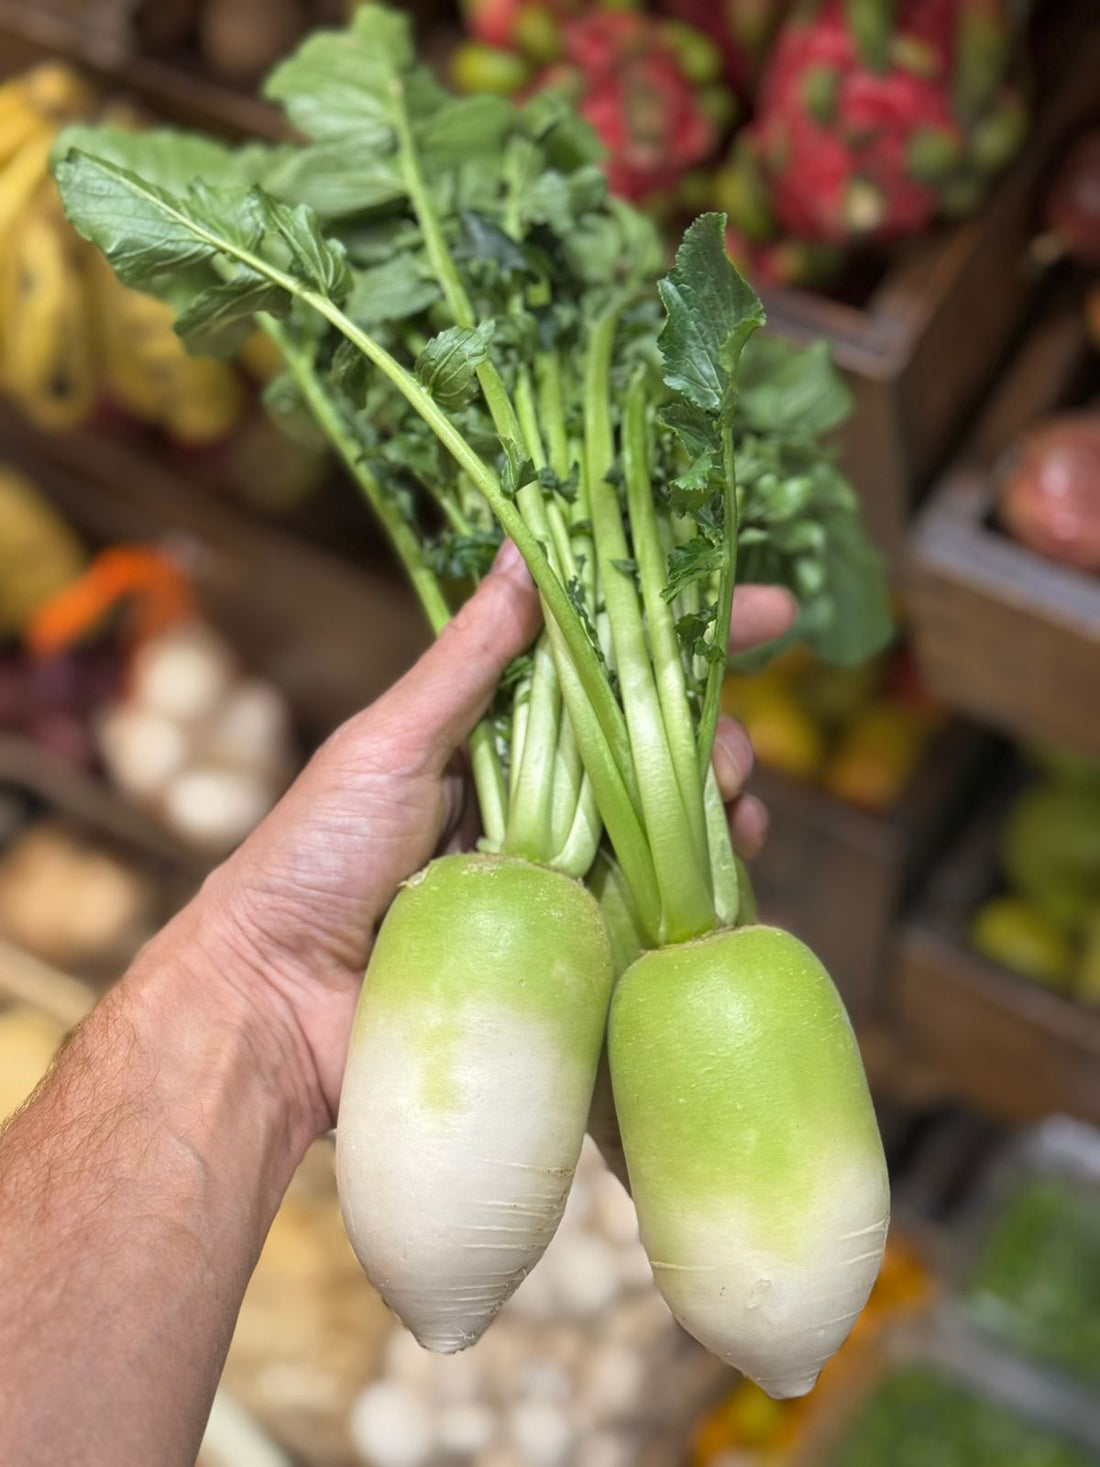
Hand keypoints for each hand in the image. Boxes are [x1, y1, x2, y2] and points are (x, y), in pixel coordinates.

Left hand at [192, 545, 795, 1125]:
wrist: (277, 1004)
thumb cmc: (314, 858)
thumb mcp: (388, 743)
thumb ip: (465, 661)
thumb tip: (523, 553)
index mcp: (495, 740)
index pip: (605, 674)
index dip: (687, 640)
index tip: (772, 613)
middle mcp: (536, 803)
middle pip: (654, 753)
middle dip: (714, 735)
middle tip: (731, 752)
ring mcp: (558, 879)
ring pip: (669, 831)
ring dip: (721, 810)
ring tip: (733, 812)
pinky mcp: (568, 953)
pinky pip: (653, 917)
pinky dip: (700, 895)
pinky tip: (726, 883)